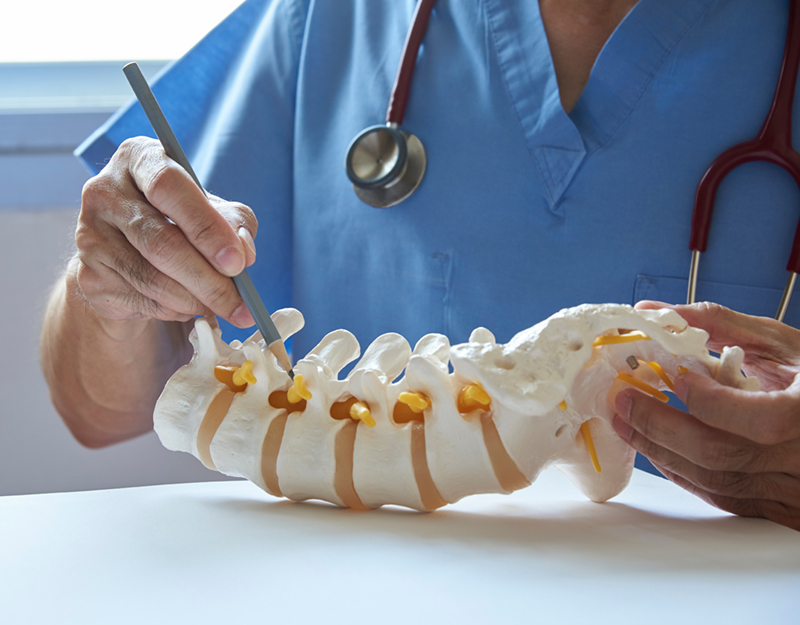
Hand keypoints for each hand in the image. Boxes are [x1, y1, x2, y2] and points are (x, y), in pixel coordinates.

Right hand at [74, 136, 256, 330]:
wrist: (131, 252)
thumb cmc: (180, 220)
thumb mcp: (213, 210)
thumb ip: (235, 223)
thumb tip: (244, 252)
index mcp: (138, 159)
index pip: (167, 186)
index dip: (206, 227)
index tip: (237, 262)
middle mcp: (104, 192)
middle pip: (161, 242)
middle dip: (209, 279)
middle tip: (239, 303)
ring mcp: (89, 235)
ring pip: (152, 278)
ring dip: (196, 300)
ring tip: (223, 307)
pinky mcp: (88, 276)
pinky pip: (141, 300)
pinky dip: (176, 310)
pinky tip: (190, 306)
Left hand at [612, 301, 799, 530]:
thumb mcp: (786, 345)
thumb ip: (723, 325)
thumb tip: (661, 312)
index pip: (754, 419)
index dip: (706, 401)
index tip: (675, 379)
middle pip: (720, 453)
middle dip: (659, 426)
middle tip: (623, 400)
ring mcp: (795, 490)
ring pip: (717, 480)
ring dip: (663, 451)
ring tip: (628, 422)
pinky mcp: (783, 507)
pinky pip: (726, 497)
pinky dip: (687, 474)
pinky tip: (660, 450)